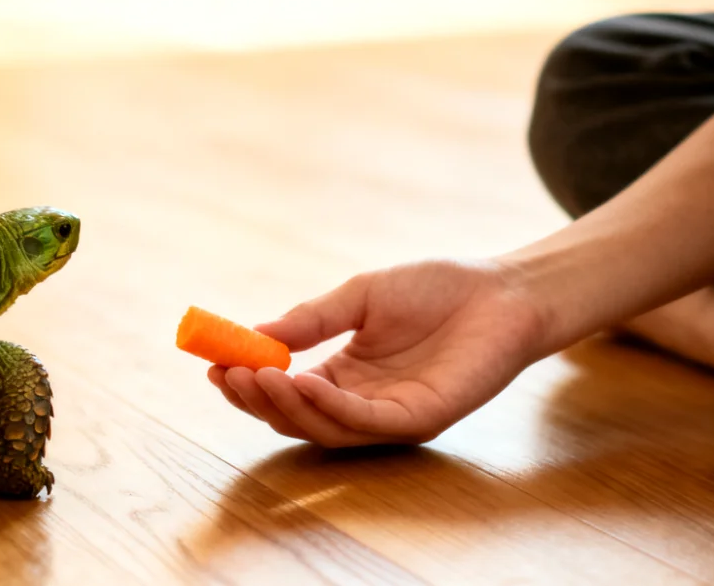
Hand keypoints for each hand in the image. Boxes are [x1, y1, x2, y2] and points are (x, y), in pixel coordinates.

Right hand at [208, 258, 543, 446]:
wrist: (500, 290)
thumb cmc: (437, 288)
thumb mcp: (360, 297)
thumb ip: (312, 319)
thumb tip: (253, 332)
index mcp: (345, 374)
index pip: (286, 390)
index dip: (248, 381)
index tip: (213, 363)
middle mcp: (363, 402)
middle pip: (296, 416)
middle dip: (256, 398)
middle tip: (226, 375)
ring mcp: (390, 415)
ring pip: (324, 426)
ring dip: (284, 404)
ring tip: (254, 375)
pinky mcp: (419, 419)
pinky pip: (364, 422)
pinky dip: (328, 406)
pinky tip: (302, 381)